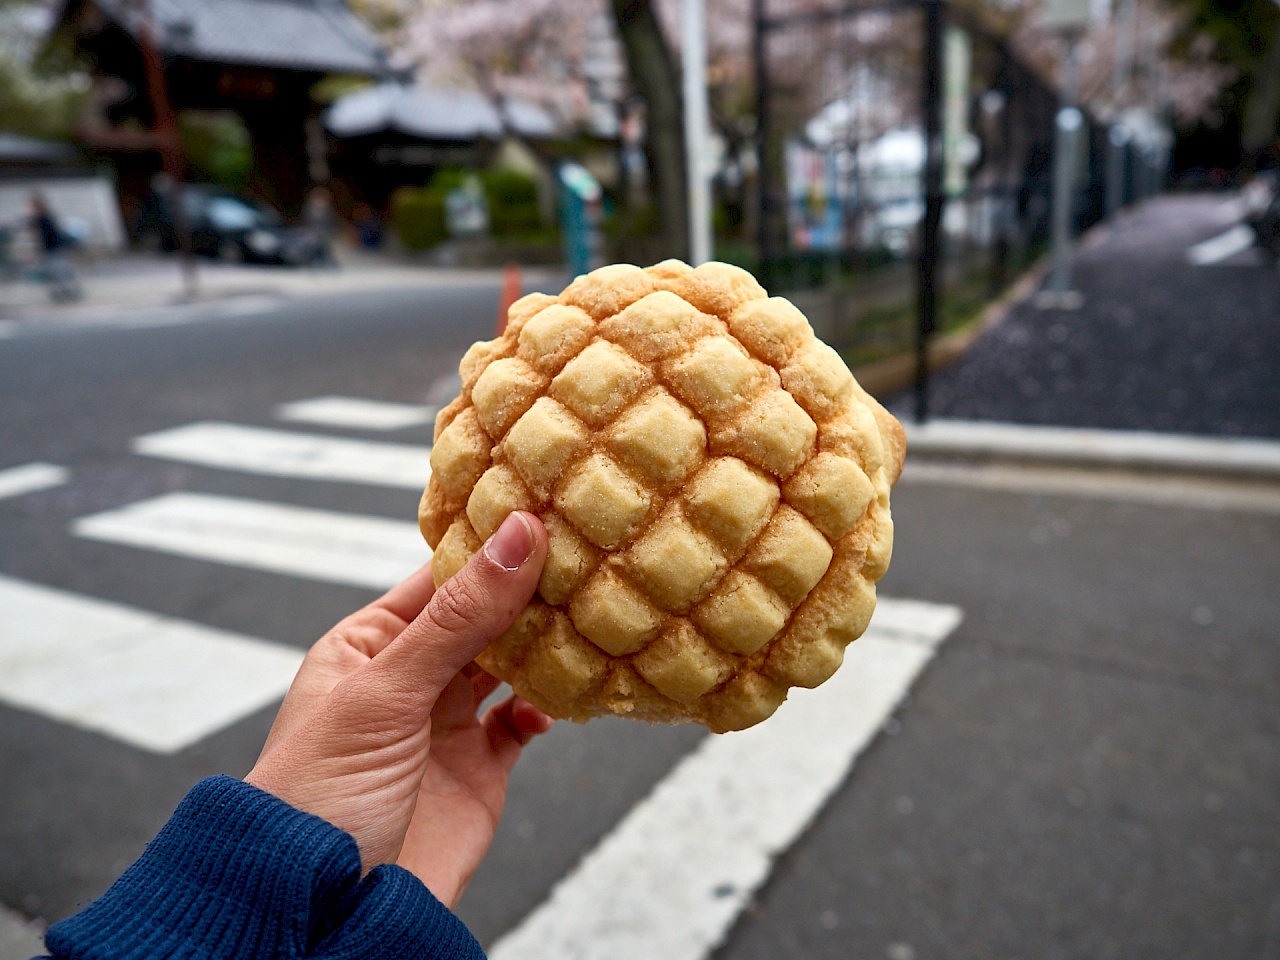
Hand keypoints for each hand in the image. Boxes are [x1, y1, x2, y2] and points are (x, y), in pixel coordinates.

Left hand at [245, 511, 552, 906]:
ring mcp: (447, 725)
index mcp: (371, 645)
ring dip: (546, 645)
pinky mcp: (480, 771)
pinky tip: (563, 698)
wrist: (323, 913)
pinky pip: (525, 722)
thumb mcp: (387, 692)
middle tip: (587, 554)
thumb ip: (458, 617)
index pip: (440, 578)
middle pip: (483, 617)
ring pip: (511, 665)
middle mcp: (411, 678)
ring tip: (589, 616)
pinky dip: (549, 707)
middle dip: (529, 592)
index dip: (491, 546)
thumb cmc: (320, 794)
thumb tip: (520, 535)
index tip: (548, 509)